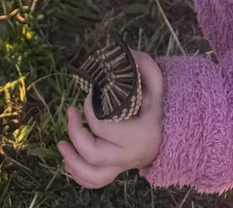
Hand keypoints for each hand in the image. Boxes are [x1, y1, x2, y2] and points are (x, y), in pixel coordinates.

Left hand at [58, 51, 164, 187]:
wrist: (171, 132)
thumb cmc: (160, 105)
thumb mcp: (156, 83)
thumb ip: (143, 66)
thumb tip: (124, 52)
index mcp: (140, 134)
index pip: (104, 127)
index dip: (90, 110)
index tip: (89, 95)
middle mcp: (131, 155)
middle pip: (95, 154)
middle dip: (76, 133)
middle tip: (71, 111)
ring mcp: (124, 165)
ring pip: (94, 176)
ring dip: (73, 162)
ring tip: (61, 144)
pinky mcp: (117, 170)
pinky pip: (96, 181)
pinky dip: (79, 175)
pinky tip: (68, 160)